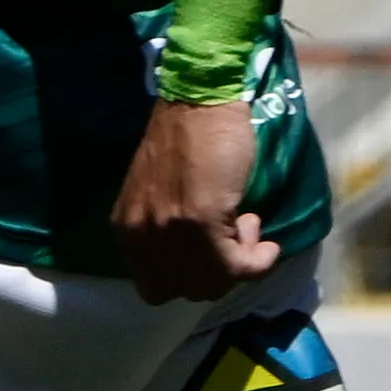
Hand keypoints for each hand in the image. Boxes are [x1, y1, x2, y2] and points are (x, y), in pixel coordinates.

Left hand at [112, 96, 281, 305]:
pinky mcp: (200, 221)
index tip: (213, 251)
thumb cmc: (189, 139)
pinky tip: (264, 236)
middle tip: (234, 234)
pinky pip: (236, 266)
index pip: (156, 289)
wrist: (201, 99)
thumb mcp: (159, 195)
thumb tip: (204, 265)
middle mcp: (140, 235)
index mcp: (126, 230)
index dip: (191, 277)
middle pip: (185, 291)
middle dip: (218, 273)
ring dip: (240, 263)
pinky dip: (259, 260)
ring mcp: (168, 230)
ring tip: (246, 223)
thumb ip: (166, 231)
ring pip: (212, 283)